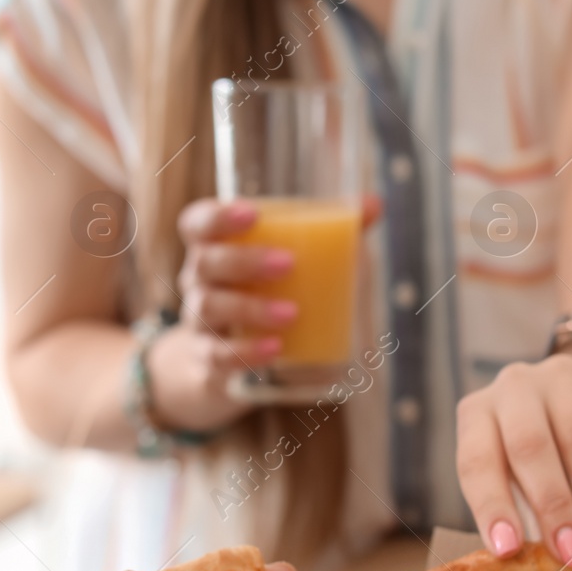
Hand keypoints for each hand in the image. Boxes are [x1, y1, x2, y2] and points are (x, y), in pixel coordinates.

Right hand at [148, 197, 379, 433]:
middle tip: (288, 263)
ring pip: (211, 309)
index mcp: (213, 249)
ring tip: (291, 313)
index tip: (252, 213)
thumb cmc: (257, 297)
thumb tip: (374, 205)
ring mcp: (199, 324)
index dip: (217, 216)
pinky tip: (275, 349)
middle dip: (245, 260)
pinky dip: (246, 352)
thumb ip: (328, 234)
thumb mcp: (282, 266)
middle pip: (206, 263)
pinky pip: (219, 356)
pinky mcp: (208, 362)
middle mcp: (198, 282)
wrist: (216, 366)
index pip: (197, 223)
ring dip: (251, 309)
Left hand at [456, 351, 571, 564]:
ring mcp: (564, 378)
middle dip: (554, 507)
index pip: (476, 461)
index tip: (508, 550)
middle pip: (531, 448)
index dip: (491, 506)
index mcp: (478, 414)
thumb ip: (521, 509)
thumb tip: (537, 569)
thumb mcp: (516, 471)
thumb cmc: (544, 447)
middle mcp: (515, 388)